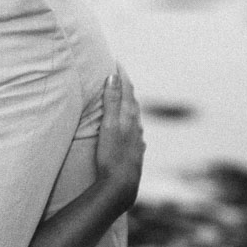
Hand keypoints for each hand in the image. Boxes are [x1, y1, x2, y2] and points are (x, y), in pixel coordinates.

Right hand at [92, 70, 144, 212]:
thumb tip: (114, 76)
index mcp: (130, 116)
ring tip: (122, 100)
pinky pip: (135, 132)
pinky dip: (130, 124)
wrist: (121, 186)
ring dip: (129, 106)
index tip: (116, 61)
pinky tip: (130, 129)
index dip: (122, 75)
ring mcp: (138, 140)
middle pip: (133, 101)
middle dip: (126, 88)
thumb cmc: (111, 155)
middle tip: (117, 76)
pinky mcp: (136, 152)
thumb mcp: (108, 126)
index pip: (128, 89)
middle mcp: (137, 126)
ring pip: (135, 117)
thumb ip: (112, 101)